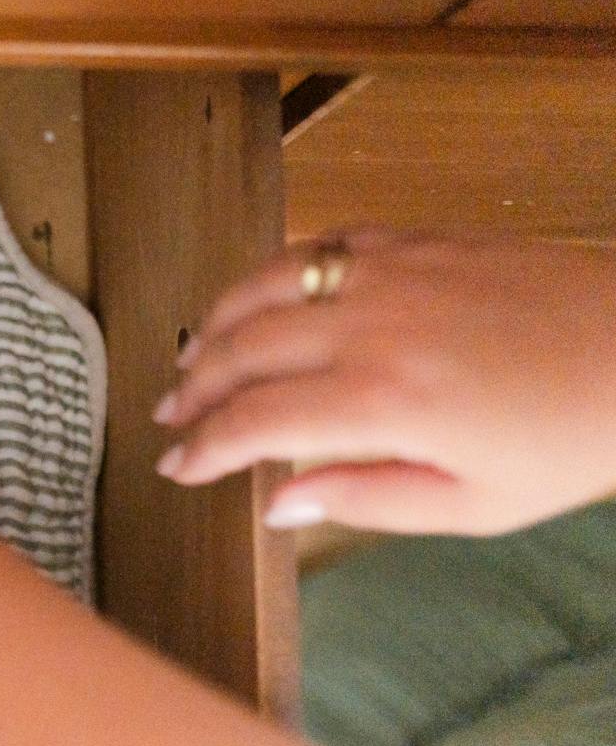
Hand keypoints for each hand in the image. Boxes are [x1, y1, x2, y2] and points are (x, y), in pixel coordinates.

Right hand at [155, 232, 615, 534]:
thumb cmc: (579, 437)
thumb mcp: (474, 505)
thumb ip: (365, 500)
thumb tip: (281, 503)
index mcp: (382, 402)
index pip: (251, 422)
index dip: (201, 448)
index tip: (177, 467)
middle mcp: (372, 327)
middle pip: (241, 349)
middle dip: (192, 386)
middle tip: (170, 414)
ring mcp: (392, 272)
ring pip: (265, 284)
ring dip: (217, 320)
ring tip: (195, 351)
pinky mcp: (420, 240)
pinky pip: (321, 243)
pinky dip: (278, 271)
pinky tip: (268, 296)